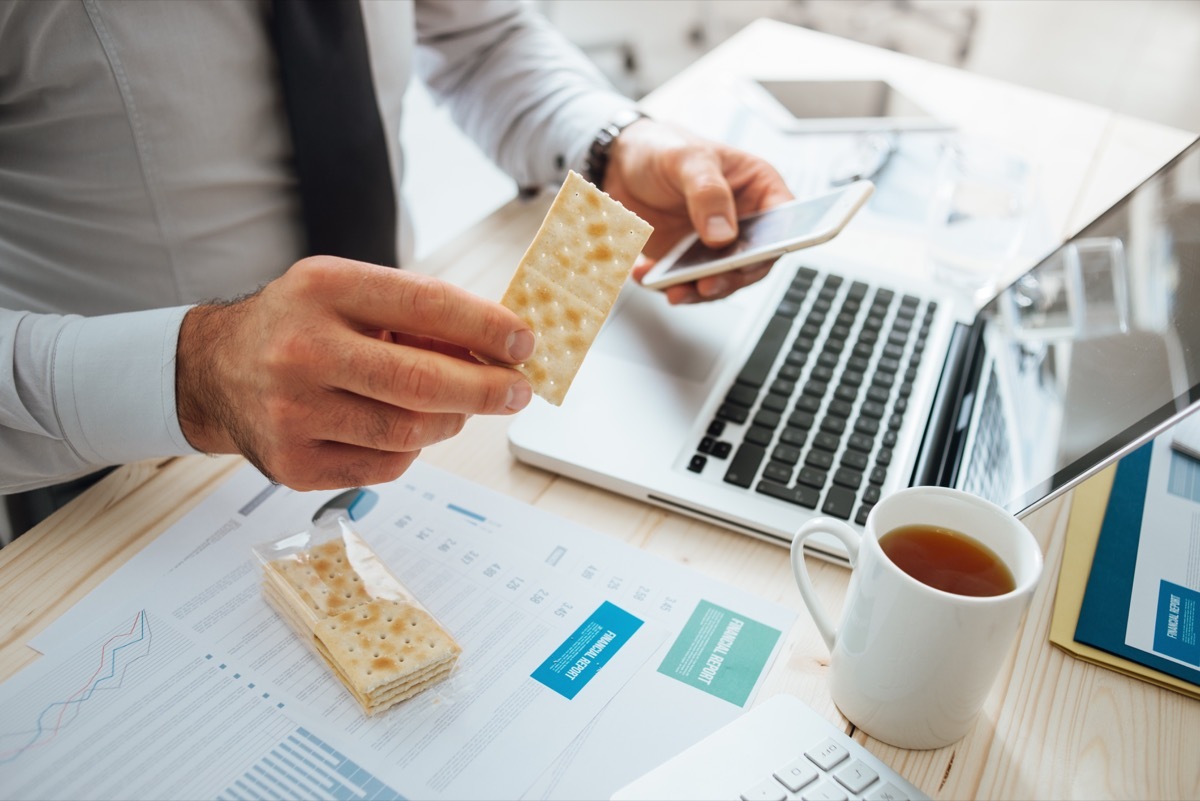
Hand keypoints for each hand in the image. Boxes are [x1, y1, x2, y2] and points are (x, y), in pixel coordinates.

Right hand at [176, 257, 533, 489]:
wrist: (215, 372)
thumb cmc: (301, 325)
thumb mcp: (349, 293)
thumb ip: (418, 314)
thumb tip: (501, 349)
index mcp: (323, 289)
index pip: (426, 306)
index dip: (487, 328)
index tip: (524, 344)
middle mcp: (302, 350)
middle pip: (422, 382)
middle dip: (486, 390)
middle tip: (518, 392)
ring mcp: (293, 413)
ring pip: (410, 432)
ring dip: (451, 421)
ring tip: (457, 407)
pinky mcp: (294, 464)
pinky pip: (387, 466)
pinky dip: (411, 448)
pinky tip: (402, 427)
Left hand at [603, 118, 792, 304]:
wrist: (619, 163)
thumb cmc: (663, 148)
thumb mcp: (687, 158)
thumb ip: (708, 192)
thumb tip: (724, 234)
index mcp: (757, 190)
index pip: (784, 222)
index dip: (778, 243)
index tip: (757, 256)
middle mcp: (741, 223)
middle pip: (752, 262)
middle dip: (731, 277)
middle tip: (707, 282)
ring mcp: (713, 247)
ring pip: (720, 281)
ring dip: (697, 290)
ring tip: (673, 288)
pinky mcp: (685, 263)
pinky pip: (684, 284)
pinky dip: (666, 285)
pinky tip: (646, 273)